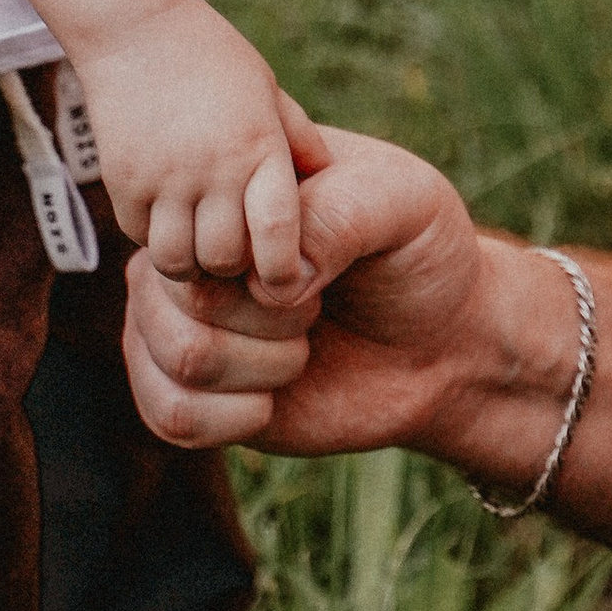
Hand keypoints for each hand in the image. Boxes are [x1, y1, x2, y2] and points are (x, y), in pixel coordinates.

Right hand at [78, 0, 327, 302]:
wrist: (137, 28)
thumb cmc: (213, 57)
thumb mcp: (267, 91)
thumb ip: (297, 140)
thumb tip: (327, 180)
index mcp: (259, 148)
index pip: (276, 235)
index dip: (282, 273)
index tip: (283, 281)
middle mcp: (213, 169)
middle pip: (224, 259)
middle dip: (233, 267)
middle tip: (235, 252)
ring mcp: (164, 177)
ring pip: (177, 261)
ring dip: (190, 260)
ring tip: (197, 240)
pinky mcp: (122, 181)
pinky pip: (140, 237)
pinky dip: (155, 238)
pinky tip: (166, 215)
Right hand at [123, 126, 481, 453]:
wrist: (441, 346)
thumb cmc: (417, 257)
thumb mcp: (403, 205)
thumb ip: (341, 215)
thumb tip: (271, 279)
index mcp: (224, 190)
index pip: (193, 228)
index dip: (261, 268)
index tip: (318, 269)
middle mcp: (190, 255)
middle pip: (174, 300)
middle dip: (270, 322)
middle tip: (316, 310)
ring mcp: (182, 323)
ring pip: (177, 360)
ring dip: (260, 369)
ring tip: (300, 350)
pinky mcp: (190, 392)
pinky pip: (170, 415)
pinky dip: (232, 420)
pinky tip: (272, 401)